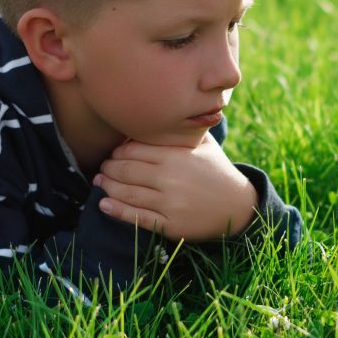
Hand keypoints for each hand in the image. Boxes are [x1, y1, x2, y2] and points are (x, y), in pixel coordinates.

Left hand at [94, 132, 258, 240]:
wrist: (238, 206)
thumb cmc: (216, 170)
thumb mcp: (203, 144)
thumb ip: (180, 130)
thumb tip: (154, 112)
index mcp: (176, 156)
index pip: (134, 150)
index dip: (118, 151)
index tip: (114, 152)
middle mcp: (171, 178)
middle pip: (126, 170)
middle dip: (109, 168)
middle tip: (103, 166)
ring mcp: (170, 203)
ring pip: (128, 193)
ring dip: (108, 187)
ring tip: (99, 181)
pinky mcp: (170, 225)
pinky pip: (137, 217)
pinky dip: (117, 210)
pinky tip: (104, 204)